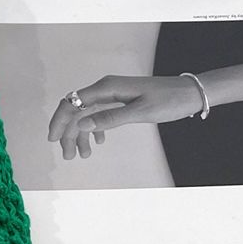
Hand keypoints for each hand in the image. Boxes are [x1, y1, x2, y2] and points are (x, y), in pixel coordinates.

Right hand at [48, 75, 202, 159]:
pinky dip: (95, 129)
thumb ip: (110, 118)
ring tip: (83, 155)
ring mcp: (113, 93)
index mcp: (107, 87)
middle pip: (77, 109)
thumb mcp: (140, 112)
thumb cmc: (168, 101)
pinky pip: (99, 114)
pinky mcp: (121, 100)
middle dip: (69, 132)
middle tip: (69, 156)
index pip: (73, 102)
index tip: (53, 139)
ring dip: (81, 134)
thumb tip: (83, 125)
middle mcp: (106, 88)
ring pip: (87, 114)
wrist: (189, 93)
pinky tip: (99, 142)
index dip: (60, 121)